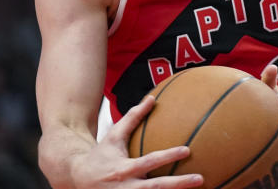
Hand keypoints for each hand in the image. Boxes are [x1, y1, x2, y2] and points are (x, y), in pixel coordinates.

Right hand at [72, 96, 203, 187]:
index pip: (149, 162)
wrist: (77, 179)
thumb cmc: (100, 156)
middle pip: (155, 188)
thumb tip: (152, 98)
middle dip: (178, 184)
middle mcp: (126, 187)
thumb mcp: (114, 136)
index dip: (167, 156)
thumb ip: (133, 118)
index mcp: (124, 169)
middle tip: (200, 178)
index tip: (187, 150)